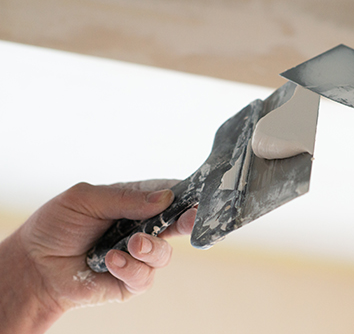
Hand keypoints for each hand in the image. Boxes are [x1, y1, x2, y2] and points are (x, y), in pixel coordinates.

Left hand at [0, 180, 195, 332]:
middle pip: (180, 223)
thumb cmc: (56, 226)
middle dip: (189, 221)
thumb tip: (165, 198)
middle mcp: (143, 228)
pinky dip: (130, 268)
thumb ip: (125, 198)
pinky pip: (145, 277)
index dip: (187, 194)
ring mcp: (139, 255)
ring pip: (164, 253)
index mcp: (136, 202)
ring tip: (131, 244)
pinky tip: (111, 261)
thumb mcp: (86, 199)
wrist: (34, 265)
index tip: (198, 195)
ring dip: (149, 248)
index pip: (170, 194)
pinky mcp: (131, 281)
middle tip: (191, 219)